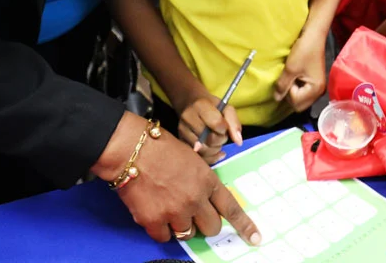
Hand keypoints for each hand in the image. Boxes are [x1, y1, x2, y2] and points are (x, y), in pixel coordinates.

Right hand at [92, 113, 261, 245]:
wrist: (131, 148)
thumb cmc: (160, 147)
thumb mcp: (192, 159)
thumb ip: (202, 181)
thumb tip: (204, 199)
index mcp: (207, 180)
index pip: (230, 207)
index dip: (244, 225)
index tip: (255, 238)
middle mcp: (195, 198)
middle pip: (210, 228)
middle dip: (204, 224)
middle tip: (193, 214)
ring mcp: (175, 211)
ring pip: (187, 234)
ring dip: (181, 225)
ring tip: (169, 207)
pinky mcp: (153, 220)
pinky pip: (164, 236)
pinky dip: (160, 228)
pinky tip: (155, 212)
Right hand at [177, 93, 242, 163]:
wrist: (191, 104)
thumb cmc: (211, 106)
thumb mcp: (226, 108)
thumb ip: (234, 123)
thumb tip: (238, 142)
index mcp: (200, 106)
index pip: (216, 124)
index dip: (224, 128)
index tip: (224, 126)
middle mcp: (187, 118)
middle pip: (209, 139)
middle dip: (220, 140)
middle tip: (221, 134)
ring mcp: (182, 131)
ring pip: (204, 151)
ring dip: (215, 149)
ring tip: (216, 141)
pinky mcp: (181, 142)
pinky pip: (198, 158)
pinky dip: (211, 158)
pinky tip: (216, 152)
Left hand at [274, 35, 326, 113]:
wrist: (313, 35)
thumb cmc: (304, 50)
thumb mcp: (290, 68)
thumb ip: (282, 85)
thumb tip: (276, 98)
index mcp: (316, 90)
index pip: (296, 103)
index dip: (288, 91)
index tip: (290, 76)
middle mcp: (319, 91)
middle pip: (299, 105)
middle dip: (290, 94)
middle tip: (290, 78)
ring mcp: (317, 87)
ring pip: (300, 98)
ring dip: (293, 90)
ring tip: (292, 76)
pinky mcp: (314, 81)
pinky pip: (302, 91)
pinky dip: (296, 86)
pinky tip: (295, 75)